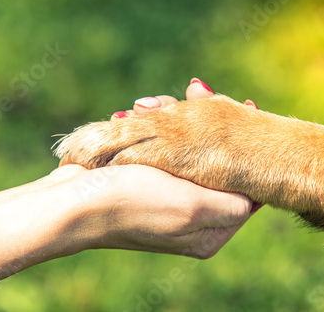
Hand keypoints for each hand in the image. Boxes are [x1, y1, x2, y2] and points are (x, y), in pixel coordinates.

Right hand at [50, 78, 260, 257]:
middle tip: (196, 91)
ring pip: (187, 150)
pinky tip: (134, 113)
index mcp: (209, 233)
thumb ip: (233, 203)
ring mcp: (166, 199)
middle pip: (215, 164)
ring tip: (147, 105)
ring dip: (172, 121)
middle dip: (204, 126)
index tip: (248, 110)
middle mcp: (190, 218)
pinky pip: (161, 149)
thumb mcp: (192, 206)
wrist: (69, 201)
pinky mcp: (143, 182)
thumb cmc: (130, 202)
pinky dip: (151, 127)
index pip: (245, 190)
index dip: (248, 151)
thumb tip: (254, 197)